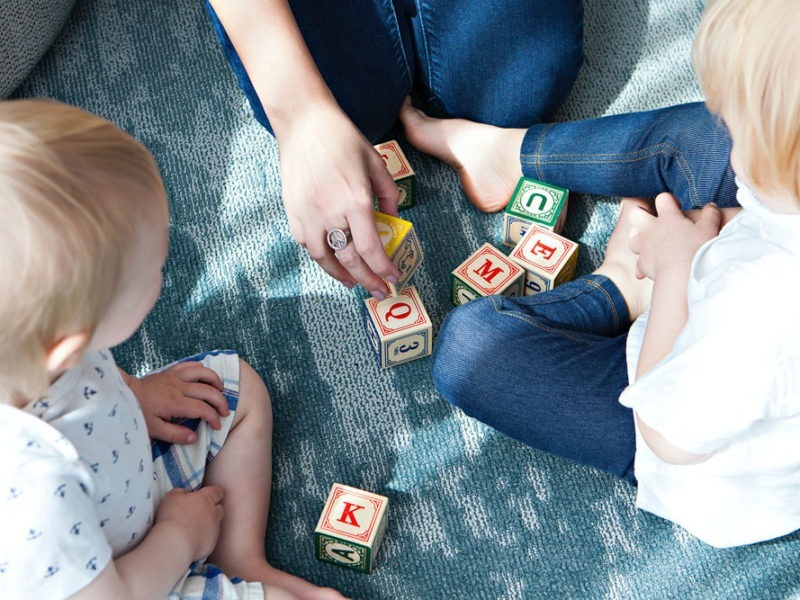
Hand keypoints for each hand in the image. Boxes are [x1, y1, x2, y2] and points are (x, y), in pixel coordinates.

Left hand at [128, 362, 229, 443]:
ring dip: (215, 380)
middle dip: (221, 402)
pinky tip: (206, 377)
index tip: (217, 426)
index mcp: (175, 403)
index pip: (202, 409)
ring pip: (203, 372)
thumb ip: (175, 435)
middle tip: (225, 412)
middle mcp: (178, 387)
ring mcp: (175, 377)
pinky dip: (202, 369)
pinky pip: (191, 365)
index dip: (213, 418)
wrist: (125, 394)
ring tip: (220, 391)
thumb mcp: (154, 430)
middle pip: (208, 391)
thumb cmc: (139, 413)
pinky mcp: (171, 371)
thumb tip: (194, 437)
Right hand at [155, 486, 224, 561]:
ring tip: (195, 527)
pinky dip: (204, 538)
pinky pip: (210, 539)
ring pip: (216, 524)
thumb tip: (185, 493)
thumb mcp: (172, 496)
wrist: (176, 541)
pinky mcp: (211, 544)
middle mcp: (214, 513)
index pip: (217, 492)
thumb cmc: (172, 516)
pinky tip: (192, 540)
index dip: (215, 492)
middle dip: (214, 509)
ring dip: (208, 524)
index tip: (213, 494)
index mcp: (206, 499)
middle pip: (220, 508)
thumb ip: (181, 492)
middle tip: (203, 511)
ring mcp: (214, 529)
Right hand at [275, 101, 400, 296]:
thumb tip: (393, 222)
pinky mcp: (293, 212)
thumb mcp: (376, 163)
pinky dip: (322, 257)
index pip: (371, 249)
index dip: (383, 269)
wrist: (304, 123)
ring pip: (325, 259)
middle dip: (368, 281)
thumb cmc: (343, 139)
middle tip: (379, 291)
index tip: (393, 279)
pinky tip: (332, 259)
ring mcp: (308, 214)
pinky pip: (308, 245)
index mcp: (355, 200)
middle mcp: (331, 212)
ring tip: (354, 282)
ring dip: (341, 276)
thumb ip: (389, 195)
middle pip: (350, 260)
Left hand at [628, 193, 721, 281]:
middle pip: (635, 213)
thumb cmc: (696, 250)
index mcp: (668, 217)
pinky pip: (637, 262)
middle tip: (653, 220)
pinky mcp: (642, 263)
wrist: (681, 274)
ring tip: (648, 241)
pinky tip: (646, 270)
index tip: (677, 208)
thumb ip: (710, 215)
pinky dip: (641, 265)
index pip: (662, 199)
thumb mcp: (709, 229)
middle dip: (641, 214)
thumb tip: (711, 206)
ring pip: (632, 236)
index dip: (668, 200)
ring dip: (638, 237)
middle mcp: (652, 229)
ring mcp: (644, 246)